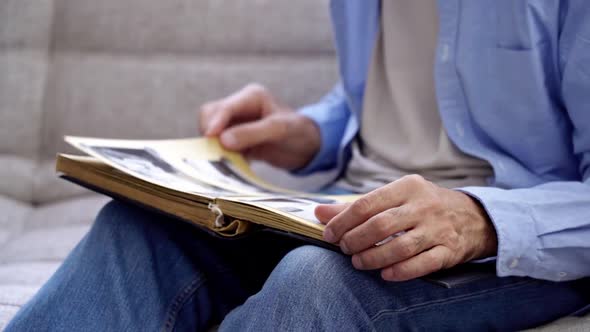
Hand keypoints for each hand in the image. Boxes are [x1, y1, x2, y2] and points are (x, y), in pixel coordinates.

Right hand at [199, 83, 320, 169]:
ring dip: (213, 146)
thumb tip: (222, 140)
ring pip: (212, 132)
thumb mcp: (279, 130)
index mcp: (251, 96)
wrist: (309, 147)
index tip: (209, 139)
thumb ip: (251, 133)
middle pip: (210, 116)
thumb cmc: (298, 133)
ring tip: (225, 159)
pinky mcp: (236, 140)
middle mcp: (240, 107)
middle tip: (216, 152)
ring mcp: (237, 123)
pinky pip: (219, 145)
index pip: (223, 107)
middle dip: (210, 134)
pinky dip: (220, 154)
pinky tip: (230, 163)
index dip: (214, 123)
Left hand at [316, 175, 497, 281]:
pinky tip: (385, 274)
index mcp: (407, 187)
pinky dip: (400, 271)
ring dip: (373, 258)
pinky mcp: (449, 250)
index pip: (366, 204)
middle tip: (345, 249)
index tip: (330, 234)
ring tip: (359, 262)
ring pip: (400, 247)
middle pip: (380, 225)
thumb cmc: (424, 206)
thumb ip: (357, 206)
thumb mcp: (395, 197)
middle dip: (355, 240)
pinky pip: (422, 264)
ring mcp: (438, 228)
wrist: (474, 216)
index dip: (343, 222)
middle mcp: (423, 206)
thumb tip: (320, 213)